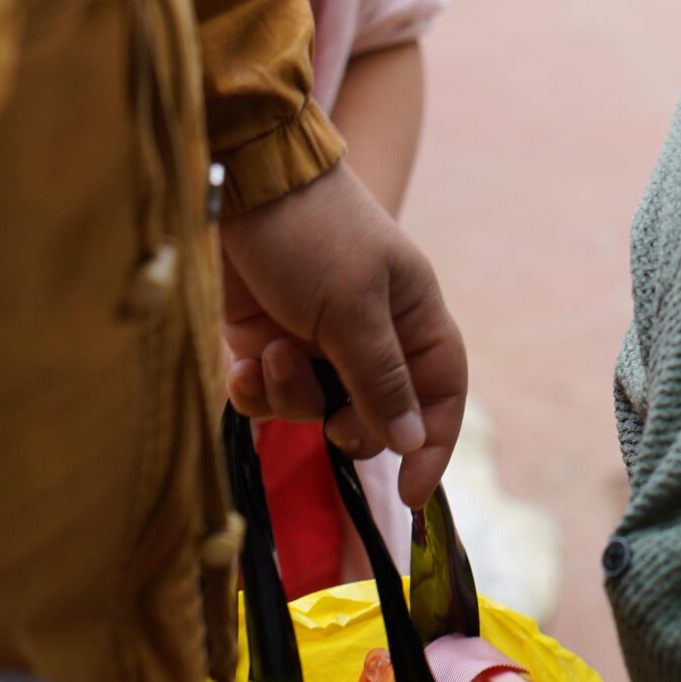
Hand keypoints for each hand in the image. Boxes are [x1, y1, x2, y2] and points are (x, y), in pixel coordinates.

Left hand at [218, 162, 467, 507]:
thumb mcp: (354, 306)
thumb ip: (381, 379)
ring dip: (290, 394)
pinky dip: (254, 390)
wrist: (239, 186)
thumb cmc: (314, 233)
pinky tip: (243, 362)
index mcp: (412, 316)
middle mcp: (368, 334)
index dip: (432, 444)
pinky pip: (267, 397)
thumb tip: (410, 444)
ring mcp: (314, 341)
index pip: (441, 392)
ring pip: (313, 409)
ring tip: (272, 352)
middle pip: (375, 415)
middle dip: (347, 425)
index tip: (413, 495)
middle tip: (329, 420)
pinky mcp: (265, 343)